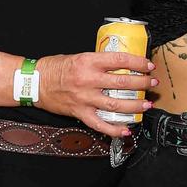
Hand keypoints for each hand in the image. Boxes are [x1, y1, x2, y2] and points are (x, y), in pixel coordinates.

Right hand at [36, 52, 158, 137]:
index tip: (149, 65)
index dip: (138, 63)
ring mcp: (85, 98)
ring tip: (146, 104)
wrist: (35, 82)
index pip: (120, 60)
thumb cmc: (56, 68)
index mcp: (89, 61)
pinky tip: (126, 130)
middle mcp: (88, 80)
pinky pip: (99, 123)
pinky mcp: (80, 112)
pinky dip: (114, 129)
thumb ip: (99, 62)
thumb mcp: (80, 56)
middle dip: (142, 83)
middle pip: (122, 82)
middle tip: (152, 83)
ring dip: (135, 105)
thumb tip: (122, 65)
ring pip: (116, 103)